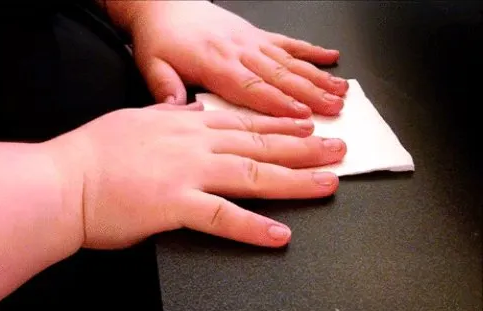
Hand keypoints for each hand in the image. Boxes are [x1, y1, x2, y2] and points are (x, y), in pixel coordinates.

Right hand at [46, 103, 345, 249]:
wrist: (61, 181)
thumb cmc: (87, 155)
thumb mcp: (130, 120)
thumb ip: (161, 115)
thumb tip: (178, 109)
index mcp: (179, 123)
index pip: (240, 121)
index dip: (278, 125)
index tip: (304, 127)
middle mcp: (190, 143)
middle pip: (258, 144)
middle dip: (303, 147)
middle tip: (336, 150)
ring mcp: (186, 173)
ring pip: (252, 173)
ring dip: (294, 180)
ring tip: (327, 183)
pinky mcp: (174, 205)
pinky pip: (222, 217)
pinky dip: (253, 227)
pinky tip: (279, 234)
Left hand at [126, 1, 347, 117]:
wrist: (165, 5)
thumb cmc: (160, 38)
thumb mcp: (151, 63)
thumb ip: (164, 87)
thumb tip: (173, 107)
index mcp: (214, 63)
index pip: (252, 88)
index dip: (279, 104)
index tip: (302, 118)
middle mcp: (238, 51)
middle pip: (280, 77)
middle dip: (310, 95)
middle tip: (335, 110)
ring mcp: (251, 41)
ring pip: (290, 61)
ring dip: (318, 77)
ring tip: (341, 92)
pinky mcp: (256, 34)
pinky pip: (288, 42)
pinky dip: (311, 51)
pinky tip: (332, 58)